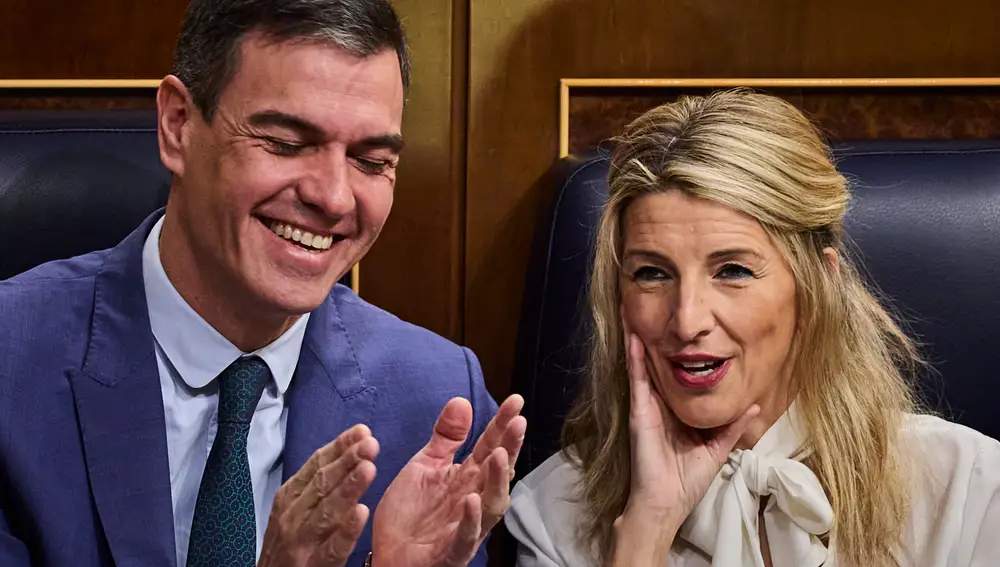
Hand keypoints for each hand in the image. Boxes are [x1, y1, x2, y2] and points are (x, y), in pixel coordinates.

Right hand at [258, 424, 378, 566]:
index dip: (340, 446)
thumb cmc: (287, 544)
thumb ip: (316, 485)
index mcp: (289, 496)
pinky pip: (332, 547)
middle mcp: (292, 514)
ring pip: (327, 510)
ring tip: (369, 469)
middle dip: (347, 460)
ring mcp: (301, 541)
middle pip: (322, 483)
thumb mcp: (293, 509)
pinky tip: (361, 514)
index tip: (362, 431)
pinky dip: (346, 530)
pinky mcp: (312, 565)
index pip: (316, 465)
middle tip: (370, 444)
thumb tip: (346, 454)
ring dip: (348, 488)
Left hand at [371, 395, 526, 566]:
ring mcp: (466, 526)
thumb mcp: (425, 466)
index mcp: (467, 477)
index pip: (490, 446)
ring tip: (499, 456)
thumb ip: (446, 437)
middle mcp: (474, 499)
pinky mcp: (452, 551)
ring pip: (492, 505)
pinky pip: (466, 537)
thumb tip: (462, 401)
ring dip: (498, 481)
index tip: (515, 401)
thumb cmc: (410, 514)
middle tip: (518, 423)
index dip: (503, 424)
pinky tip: (471, 500)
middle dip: (510, 447)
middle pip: (498, 472)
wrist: (386, 555)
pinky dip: (471, 520)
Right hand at [618, 332, 757, 535]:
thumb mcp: (717, 449)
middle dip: (655, 340)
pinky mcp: (639, 412)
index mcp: (676, 413)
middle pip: (657, 366)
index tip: (682, 332)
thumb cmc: (686, 482)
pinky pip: (637, 380)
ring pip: (643, 366)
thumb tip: (755, 405)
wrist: (665, 504)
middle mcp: (660, 406)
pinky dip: (635, 358)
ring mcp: (647, 407)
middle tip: (654, 309)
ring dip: (639, 340)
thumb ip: (733, 426)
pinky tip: (634, 338)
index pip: (677, 378)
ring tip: (635, 312)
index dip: (677, 355)